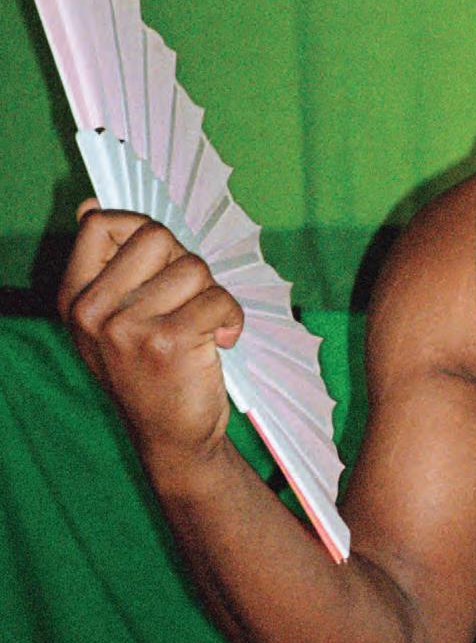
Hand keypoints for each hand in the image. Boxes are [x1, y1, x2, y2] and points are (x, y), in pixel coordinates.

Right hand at [57, 200, 242, 474]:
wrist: (172, 437)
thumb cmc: (150, 370)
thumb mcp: (111, 319)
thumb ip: (106, 264)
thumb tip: (88, 205)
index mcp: (75, 298)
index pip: (100, 224)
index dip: (140, 230)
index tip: (158, 262)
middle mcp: (92, 312)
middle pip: (156, 235)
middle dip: (183, 262)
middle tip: (184, 302)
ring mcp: (127, 328)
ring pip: (194, 267)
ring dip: (210, 294)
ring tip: (200, 327)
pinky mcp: (167, 343)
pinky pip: (218, 298)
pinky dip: (232, 317)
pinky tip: (221, 340)